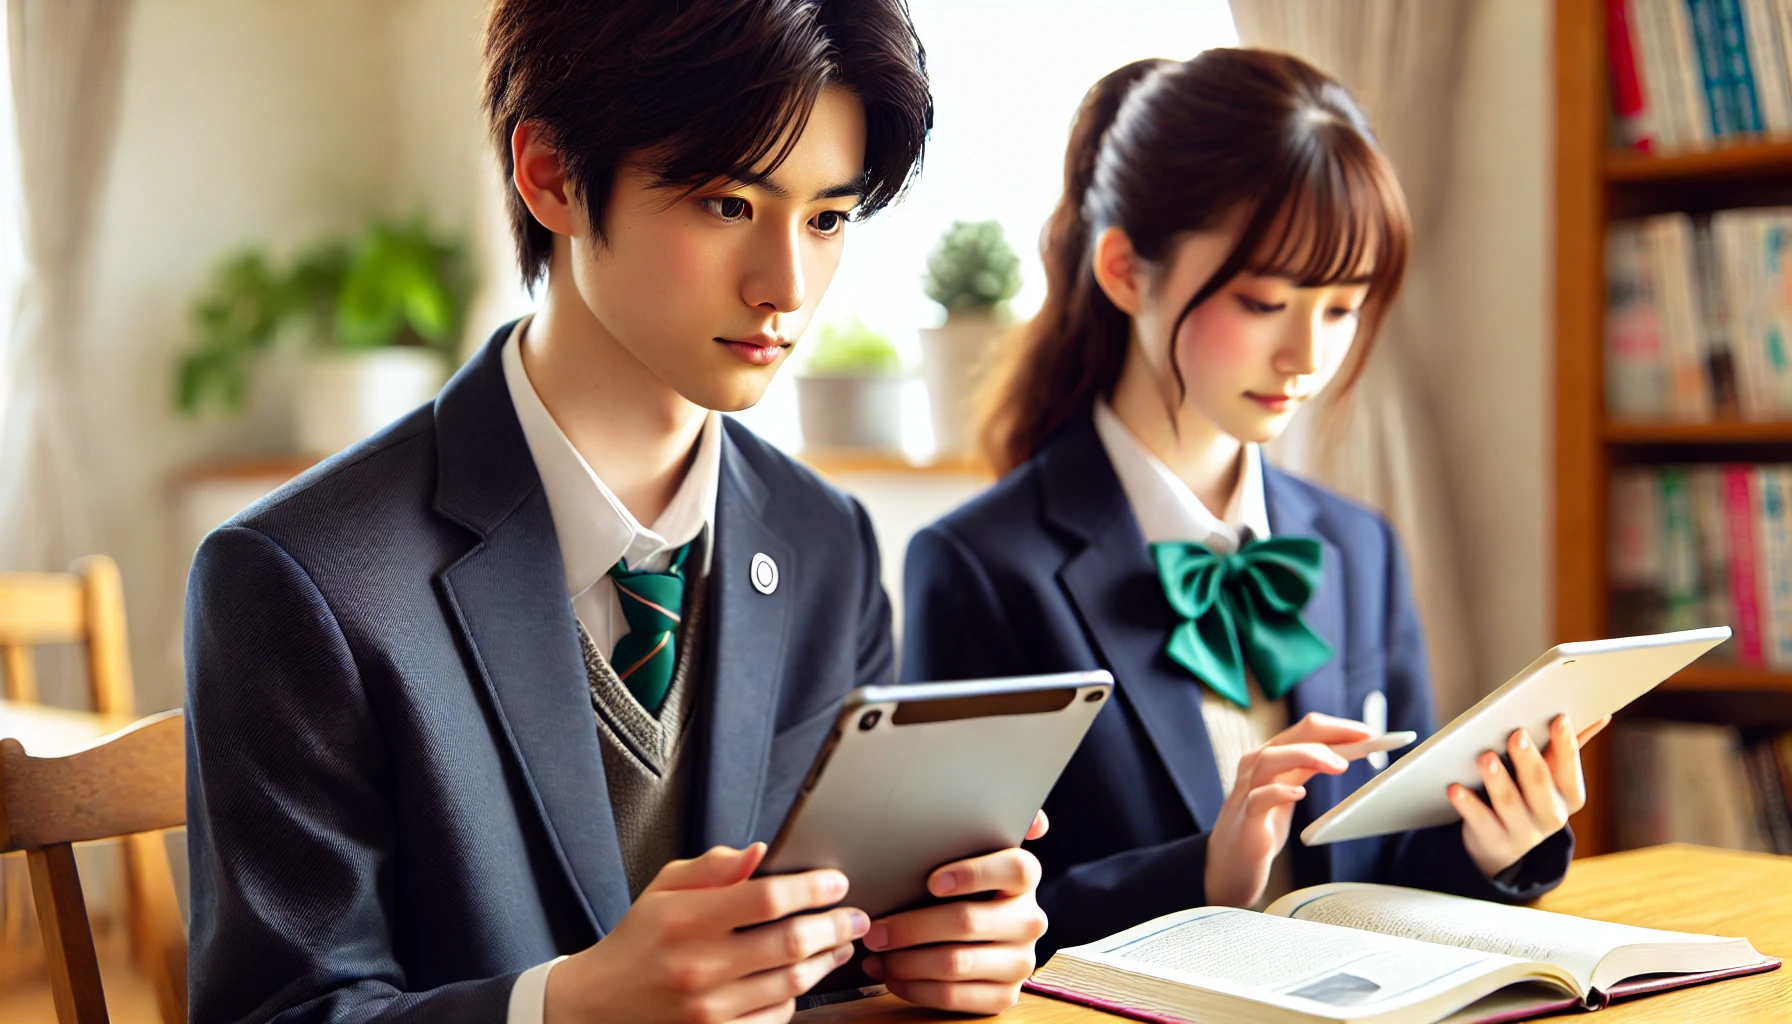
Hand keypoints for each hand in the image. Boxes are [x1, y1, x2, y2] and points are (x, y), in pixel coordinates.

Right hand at [544, 843, 867, 1023]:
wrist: (599, 1004)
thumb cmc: (638, 941)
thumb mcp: (663, 888)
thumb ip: (714, 867)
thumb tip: (759, 852)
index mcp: (687, 919)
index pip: (766, 898)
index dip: (812, 888)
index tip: (836, 882)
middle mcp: (700, 966)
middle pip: (790, 942)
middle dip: (835, 926)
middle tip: (856, 917)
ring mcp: (709, 1009)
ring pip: (791, 983)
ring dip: (826, 961)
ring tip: (840, 944)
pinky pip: (775, 1017)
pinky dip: (796, 996)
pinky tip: (803, 979)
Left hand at [860, 810, 1051, 1013]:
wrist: (985, 942)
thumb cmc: (964, 889)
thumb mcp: (971, 857)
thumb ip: (982, 831)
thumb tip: (1036, 822)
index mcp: (1025, 879)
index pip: (1015, 869)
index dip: (973, 873)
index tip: (932, 881)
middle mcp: (1030, 920)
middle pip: (968, 921)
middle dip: (911, 926)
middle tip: (873, 928)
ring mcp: (1020, 962)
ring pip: (955, 963)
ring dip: (905, 960)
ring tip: (875, 952)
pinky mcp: (1005, 996)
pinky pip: (953, 997)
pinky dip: (914, 987)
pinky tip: (891, 975)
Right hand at [1204, 712, 1375, 908]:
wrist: (1228, 865)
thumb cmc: (1261, 823)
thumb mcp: (1288, 788)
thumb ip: (1309, 768)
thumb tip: (1347, 751)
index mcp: (1270, 757)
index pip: (1305, 729)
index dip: (1339, 728)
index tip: (1371, 734)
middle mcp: (1256, 767)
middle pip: (1292, 736)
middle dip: (1331, 734)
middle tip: (1365, 742)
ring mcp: (1247, 792)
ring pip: (1271, 759)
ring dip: (1307, 756)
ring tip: (1338, 765)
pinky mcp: (1246, 820)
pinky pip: (1258, 799)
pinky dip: (1279, 792)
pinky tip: (1299, 794)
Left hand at [1449, 714, 1610, 878]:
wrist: (1502, 844)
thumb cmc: (1527, 794)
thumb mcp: (1550, 775)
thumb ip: (1566, 747)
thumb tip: (1602, 715)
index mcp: (1569, 796)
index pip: (1570, 768)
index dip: (1566, 745)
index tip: (1559, 718)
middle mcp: (1551, 816)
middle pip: (1540, 785)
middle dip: (1529, 760)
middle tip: (1516, 734)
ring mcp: (1524, 833)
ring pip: (1509, 803)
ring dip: (1498, 779)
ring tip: (1484, 757)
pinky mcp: (1494, 842)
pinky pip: (1480, 822)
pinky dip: (1468, 804)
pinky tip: (1454, 788)